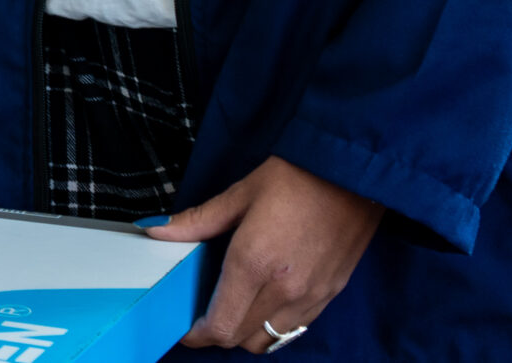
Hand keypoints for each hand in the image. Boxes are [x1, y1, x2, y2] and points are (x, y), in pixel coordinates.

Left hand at [144, 156, 382, 351]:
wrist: (354, 172)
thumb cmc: (295, 176)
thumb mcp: (241, 193)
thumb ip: (198, 221)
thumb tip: (157, 231)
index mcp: (254, 263)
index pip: (220, 325)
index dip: (197, 335)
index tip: (185, 328)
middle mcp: (283, 290)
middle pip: (240, 338)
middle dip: (216, 332)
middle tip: (205, 314)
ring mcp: (311, 297)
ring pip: (268, 340)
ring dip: (246, 332)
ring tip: (235, 309)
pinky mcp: (330, 295)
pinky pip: (294, 329)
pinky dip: (274, 326)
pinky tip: (266, 302)